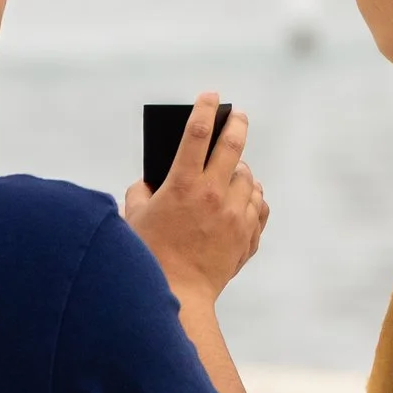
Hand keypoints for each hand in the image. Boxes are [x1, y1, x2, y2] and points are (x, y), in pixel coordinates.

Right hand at [124, 93, 267, 300]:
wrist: (180, 296)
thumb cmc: (149, 257)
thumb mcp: (134, 218)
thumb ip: (139, 192)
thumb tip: (149, 182)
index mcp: (182, 184)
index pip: (197, 132)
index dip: (204, 109)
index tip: (211, 96)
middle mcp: (214, 195)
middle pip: (234, 146)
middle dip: (236, 124)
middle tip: (237, 115)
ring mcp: (235, 215)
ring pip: (249, 178)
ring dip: (241, 169)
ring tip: (235, 167)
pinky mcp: (248, 235)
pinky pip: (258, 205)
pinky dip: (252, 197)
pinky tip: (246, 196)